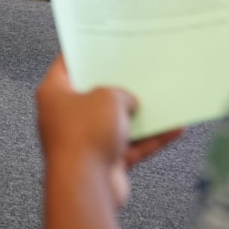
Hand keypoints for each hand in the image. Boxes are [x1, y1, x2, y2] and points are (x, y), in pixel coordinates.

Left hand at [36, 56, 181, 208]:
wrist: (85, 186)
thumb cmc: (85, 135)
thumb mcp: (108, 96)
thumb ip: (121, 92)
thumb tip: (129, 100)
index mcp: (54, 93)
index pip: (68, 64)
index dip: (86, 52)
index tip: (103, 42)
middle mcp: (65, 116)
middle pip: (95, 95)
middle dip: (119, 85)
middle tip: (139, 70)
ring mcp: (83, 140)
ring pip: (116, 122)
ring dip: (140, 114)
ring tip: (164, 98)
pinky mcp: (103, 162)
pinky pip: (131, 145)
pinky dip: (151, 138)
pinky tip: (175, 128)